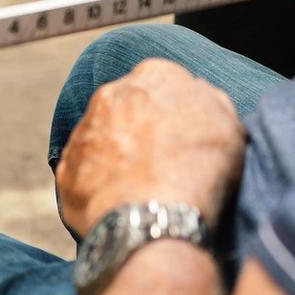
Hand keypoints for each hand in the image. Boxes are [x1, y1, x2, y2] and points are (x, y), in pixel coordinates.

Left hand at [56, 58, 245, 233]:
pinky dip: (97, 185)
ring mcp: (84, 130)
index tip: (178, 133)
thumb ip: (210, 100)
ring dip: (115, 154)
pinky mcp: (66, 169)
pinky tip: (117, 205)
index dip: (170, 108)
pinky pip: (82, 173)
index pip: (160, 80)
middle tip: (158, 161)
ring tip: (139, 188)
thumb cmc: (199, 170)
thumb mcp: (228, 125)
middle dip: (137, 126)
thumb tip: (196, 94)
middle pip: (126, 105)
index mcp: (155, 75)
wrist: (155, 219)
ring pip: (100, 136)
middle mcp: (113, 93)